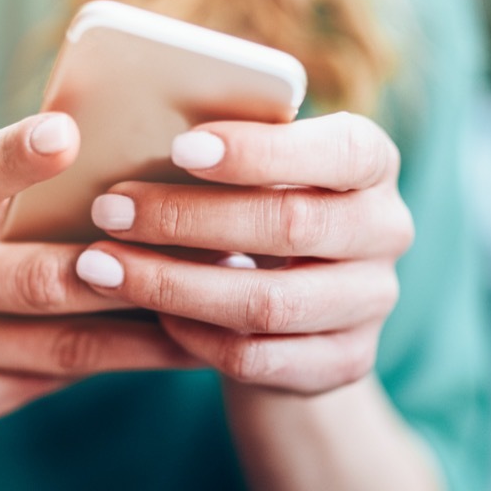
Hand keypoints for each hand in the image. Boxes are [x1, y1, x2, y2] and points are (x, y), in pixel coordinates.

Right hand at [0, 113, 196, 444]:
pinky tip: (171, 349)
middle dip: (126, 270)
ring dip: (147, 332)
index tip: (66, 132)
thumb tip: (115, 166)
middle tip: (206, 253)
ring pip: (63, 344)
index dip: (13, 157)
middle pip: (37, 279)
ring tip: (213, 314)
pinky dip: (117, 361)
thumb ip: (0, 199)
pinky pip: (55, 378)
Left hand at [73, 111, 412, 394]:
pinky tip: (152, 313)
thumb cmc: (262, 215)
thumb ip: (224, 151)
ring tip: (103, 267)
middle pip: (291, 227)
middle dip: (188, 218)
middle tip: (110, 210)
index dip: (261, 151)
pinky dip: (195, 336)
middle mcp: (387, 231)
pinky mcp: (345, 364)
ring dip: (174, 284)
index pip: (340, 149)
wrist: (304, 315)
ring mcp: (371, 304)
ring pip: (268, 303)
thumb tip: (130, 126)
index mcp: (373, 164)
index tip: (180, 148)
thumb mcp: (257, 174)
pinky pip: (258, 358)